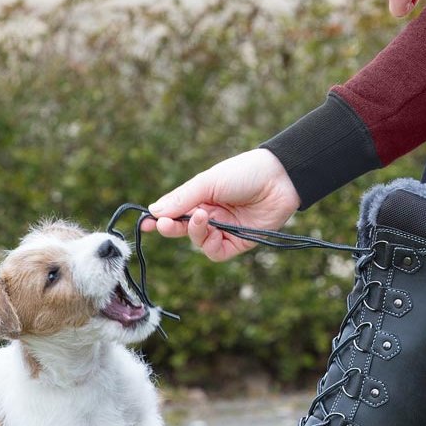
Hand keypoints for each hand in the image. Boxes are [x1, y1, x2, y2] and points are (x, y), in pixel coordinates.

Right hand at [142, 147, 300, 260]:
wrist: (279, 178)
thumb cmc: (244, 173)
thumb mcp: (208, 182)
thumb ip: (182, 198)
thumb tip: (153, 211)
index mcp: (201, 197)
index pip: (175, 212)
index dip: (160, 219)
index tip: (145, 224)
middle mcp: (211, 214)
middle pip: (183, 229)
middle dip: (172, 228)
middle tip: (165, 225)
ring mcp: (224, 229)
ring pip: (198, 242)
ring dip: (195, 233)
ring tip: (202, 217)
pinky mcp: (239, 242)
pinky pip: (217, 252)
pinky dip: (210, 245)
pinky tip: (212, 230)